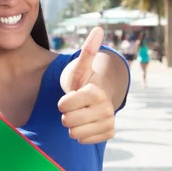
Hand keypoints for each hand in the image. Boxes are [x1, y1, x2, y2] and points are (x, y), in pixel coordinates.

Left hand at [58, 27, 114, 143]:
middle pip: (67, 121)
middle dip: (66, 114)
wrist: (97, 96)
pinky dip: (81, 134)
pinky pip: (83, 141)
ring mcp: (109, 122)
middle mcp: (106, 108)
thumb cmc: (83, 81)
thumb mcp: (80, 67)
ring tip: (80, 114)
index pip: (63, 106)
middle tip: (75, 106)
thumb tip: (98, 28)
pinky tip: (87, 123)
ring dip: (73, 125)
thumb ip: (87, 50)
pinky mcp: (109, 133)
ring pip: (74, 133)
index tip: (70, 96)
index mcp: (95, 92)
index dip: (62, 102)